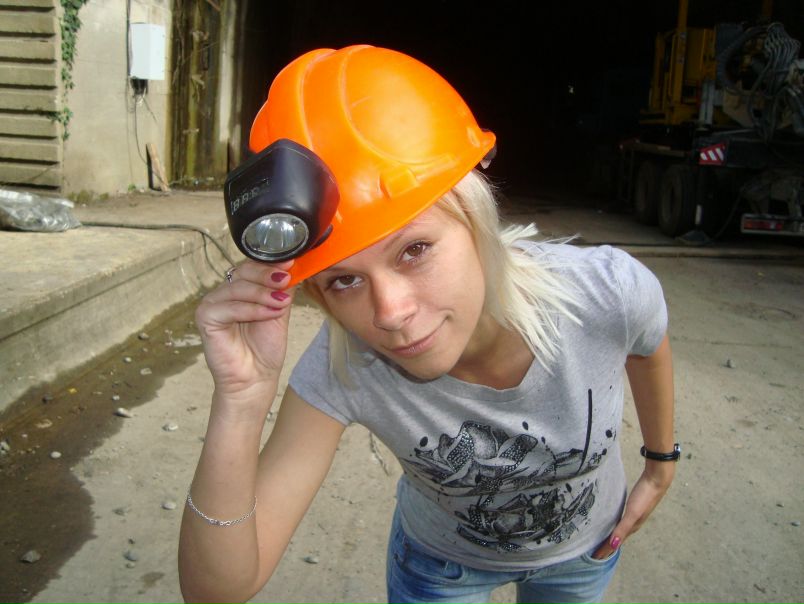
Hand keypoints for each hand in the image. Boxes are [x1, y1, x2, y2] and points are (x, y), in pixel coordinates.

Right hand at [195, 260, 294, 403]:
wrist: (255, 379)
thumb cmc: (265, 349)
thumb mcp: (280, 312)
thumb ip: (283, 290)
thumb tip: (293, 267)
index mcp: (241, 288)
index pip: (253, 266)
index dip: (271, 263)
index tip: (291, 263)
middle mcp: (225, 293)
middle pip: (244, 272)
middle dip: (267, 276)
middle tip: (286, 280)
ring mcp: (213, 304)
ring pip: (238, 288)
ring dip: (263, 294)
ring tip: (282, 302)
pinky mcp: (205, 317)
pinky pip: (229, 307)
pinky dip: (252, 309)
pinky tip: (270, 313)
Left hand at [591, 460, 674, 558]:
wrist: (656, 480)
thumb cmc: (644, 496)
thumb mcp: (632, 513)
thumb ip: (623, 528)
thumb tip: (613, 545)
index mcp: (632, 527)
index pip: (615, 543)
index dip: (605, 551)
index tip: (595, 558)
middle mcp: (633, 523)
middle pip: (618, 539)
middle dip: (608, 548)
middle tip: (597, 555)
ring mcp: (633, 515)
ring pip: (620, 530)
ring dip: (611, 537)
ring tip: (604, 543)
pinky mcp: (633, 506)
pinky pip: (621, 520)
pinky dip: (614, 525)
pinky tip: (612, 522)